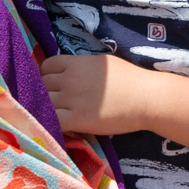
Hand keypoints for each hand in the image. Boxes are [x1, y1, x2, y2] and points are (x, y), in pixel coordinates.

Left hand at [40, 54, 154, 135]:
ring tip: (55, 114)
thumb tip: (66, 72)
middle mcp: (70, 79)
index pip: (46, 66)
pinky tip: (58, 126)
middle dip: (45, 92)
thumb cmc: (129, 78)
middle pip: (42, 84)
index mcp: (76, 63)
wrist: (146, 97)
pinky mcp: (78, 119)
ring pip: (44, 103)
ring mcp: (72, 99)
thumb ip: (80, 66)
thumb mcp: (101, 63)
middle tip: (54, 102)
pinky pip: (52, 121)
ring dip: (46, 109)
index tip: (52, 85)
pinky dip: (51, 123)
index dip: (46, 75)